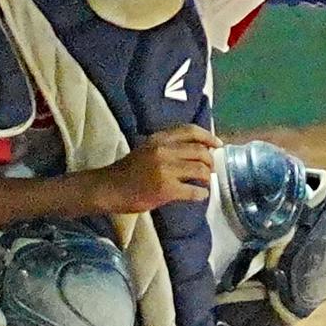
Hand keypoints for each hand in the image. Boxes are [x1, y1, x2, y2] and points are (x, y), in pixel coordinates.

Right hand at [98, 126, 220, 213]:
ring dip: (207, 177)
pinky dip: (201, 194)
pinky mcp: (166, 188)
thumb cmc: (128, 170)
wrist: (108, 188)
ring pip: (200, 170)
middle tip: (210, 169)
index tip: (218, 145)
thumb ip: (168, 146)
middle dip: (210, 161)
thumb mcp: (147, 149)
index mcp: (159, 139)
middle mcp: (163, 150)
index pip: (191, 130)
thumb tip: (198, 149)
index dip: (209, 137)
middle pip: (200, 151)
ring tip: (205, 182)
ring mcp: (165, 169)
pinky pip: (193, 191)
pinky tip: (201, 195)